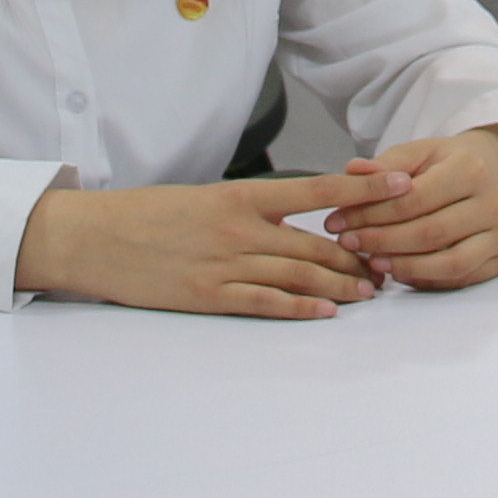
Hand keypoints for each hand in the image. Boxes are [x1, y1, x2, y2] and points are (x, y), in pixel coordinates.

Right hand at [15, 175, 376, 315]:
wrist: (96, 238)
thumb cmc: (147, 215)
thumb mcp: (202, 198)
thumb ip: (249, 208)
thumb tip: (293, 215)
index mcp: (239, 197)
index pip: (315, 190)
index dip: (363, 189)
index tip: (401, 185)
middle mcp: (239, 230)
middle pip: (316, 244)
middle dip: (358, 255)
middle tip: (390, 262)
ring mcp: (226, 265)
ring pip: (298, 275)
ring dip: (340, 285)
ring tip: (370, 291)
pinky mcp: (210, 297)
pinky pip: (266, 304)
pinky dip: (300, 308)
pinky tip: (326, 312)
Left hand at [318, 125, 497, 288]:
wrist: (492, 171)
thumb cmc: (447, 163)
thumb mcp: (418, 153)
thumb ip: (386, 164)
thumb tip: (353, 171)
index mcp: (470, 169)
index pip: (413, 199)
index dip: (372, 214)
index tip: (339, 222)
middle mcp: (492, 203)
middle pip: (429, 233)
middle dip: (382, 242)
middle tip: (349, 243)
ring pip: (449, 263)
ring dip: (405, 267)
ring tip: (372, 262)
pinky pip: (460, 278)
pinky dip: (426, 279)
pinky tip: (399, 271)